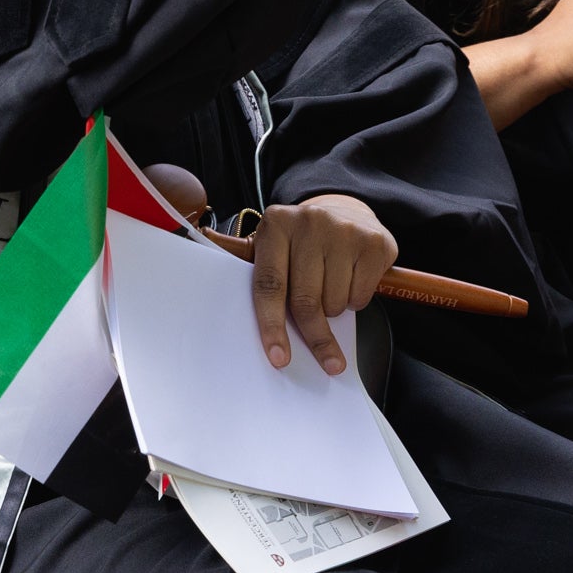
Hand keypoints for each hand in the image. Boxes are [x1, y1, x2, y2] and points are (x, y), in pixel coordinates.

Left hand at [240, 194, 395, 375]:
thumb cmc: (301, 240)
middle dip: (314, 336)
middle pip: (306, 301)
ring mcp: (342, 231)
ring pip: (335, 301)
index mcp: (275, 226)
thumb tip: (200, 240)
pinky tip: (351, 281)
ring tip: (332, 291)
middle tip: (326, 360)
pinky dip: (356, 300)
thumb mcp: (269, 242)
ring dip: (334, 310)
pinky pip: (361, 295)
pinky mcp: (372, 243)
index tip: (279, 358)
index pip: (269, 285)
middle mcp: (307, 224)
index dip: (272, 325)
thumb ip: (239, 252)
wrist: (347, 212)